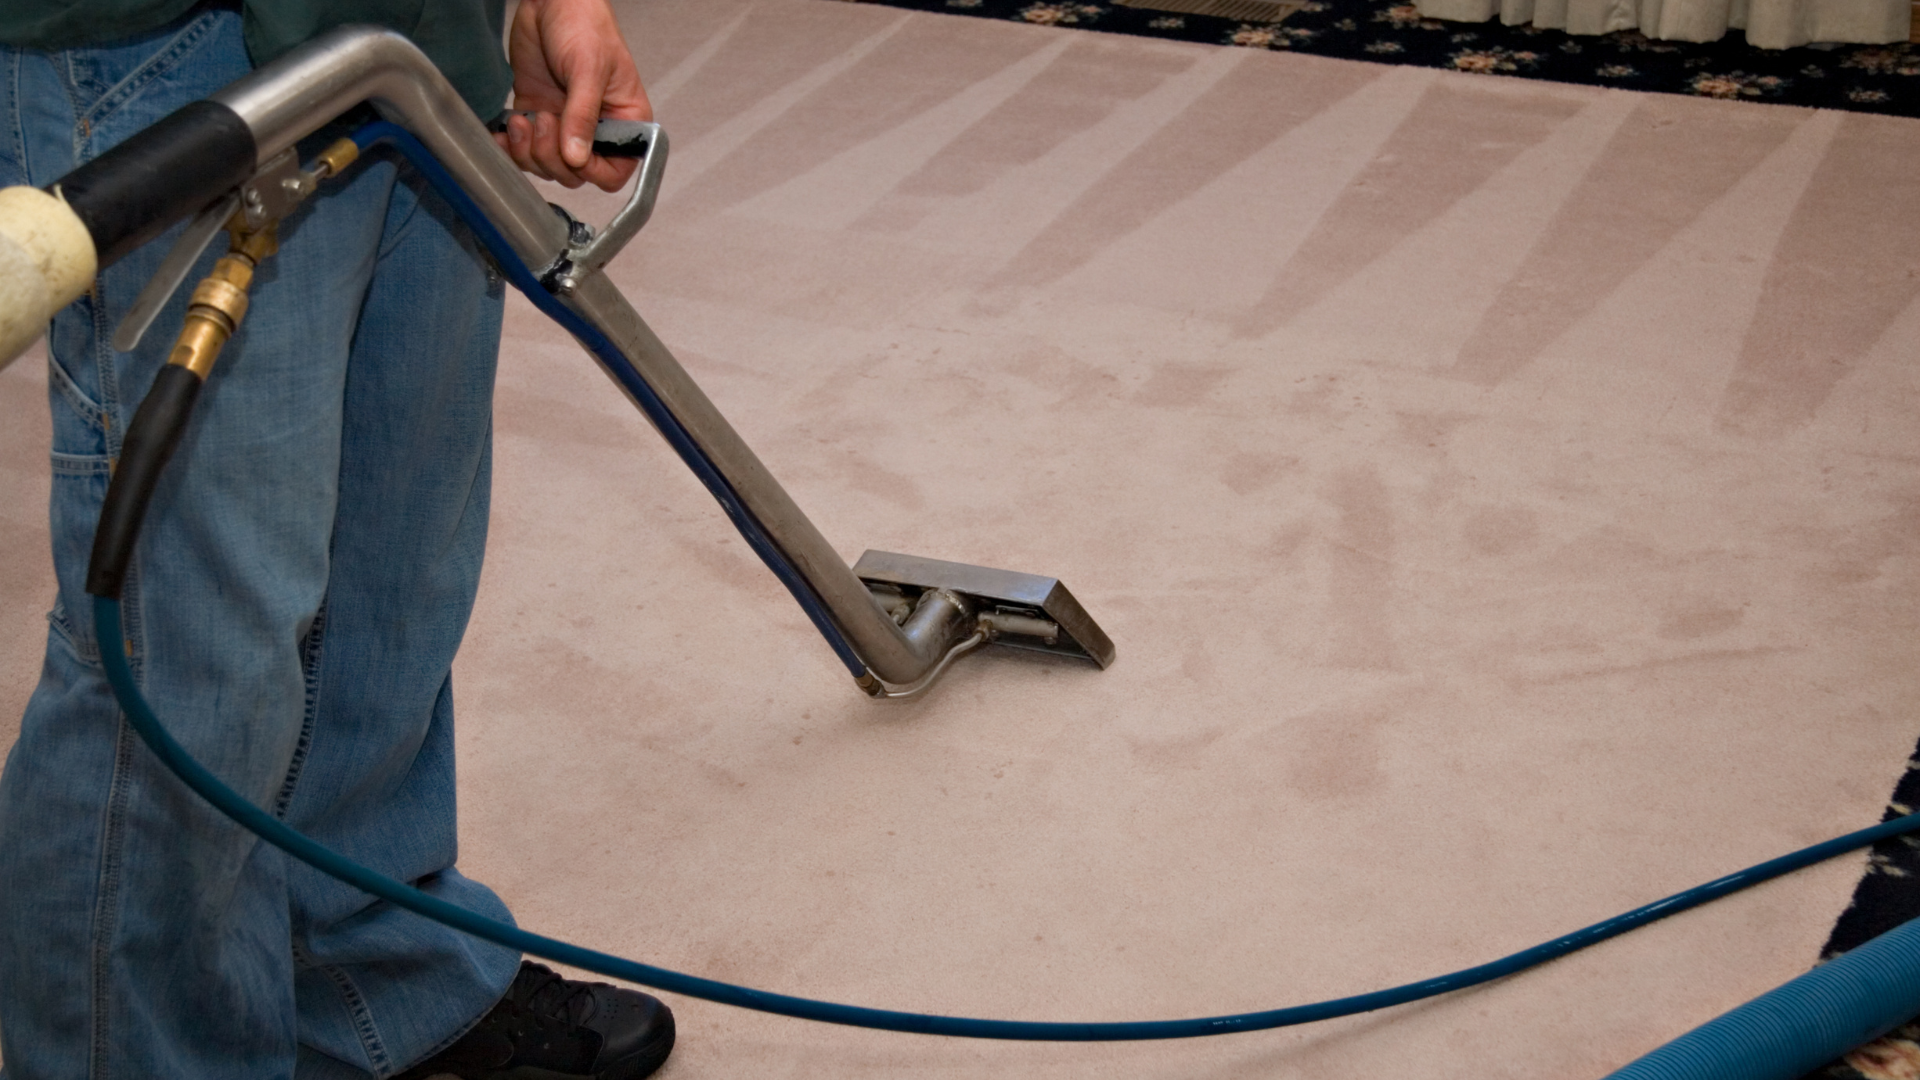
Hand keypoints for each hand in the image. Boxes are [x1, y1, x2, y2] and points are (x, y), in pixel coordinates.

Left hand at [496, 0, 651, 191]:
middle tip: (544, 118)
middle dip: (552, 156)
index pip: (613, 172)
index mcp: (623, 122)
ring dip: (529, 151)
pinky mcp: (536, 116)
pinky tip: (503, 133)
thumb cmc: (584, 26)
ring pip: (547, 167)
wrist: (550, 1)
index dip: (591, 171)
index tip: (572, 152)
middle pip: (575, 175)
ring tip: (525, 118)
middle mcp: (595, 130)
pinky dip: (510, 149)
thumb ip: (582, 116)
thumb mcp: (588, 70)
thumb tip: (577, 158)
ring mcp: (564, 126)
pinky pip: (522, 151)